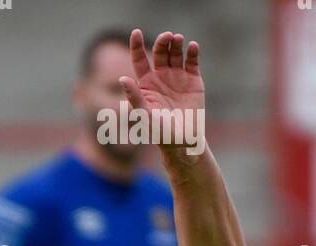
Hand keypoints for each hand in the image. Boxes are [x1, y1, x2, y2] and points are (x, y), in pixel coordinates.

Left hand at [119, 29, 204, 148]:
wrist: (183, 143)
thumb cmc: (159, 133)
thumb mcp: (145, 115)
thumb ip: (134, 97)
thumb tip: (122, 79)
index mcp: (146, 84)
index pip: (139, 59)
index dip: (136, 45)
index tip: (135, 32)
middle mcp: (161, 77)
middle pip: (160, 52)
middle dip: (162, 42)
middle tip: (167, 37)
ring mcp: (178, 77)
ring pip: (176, 53)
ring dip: (176, 44)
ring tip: (177, 39)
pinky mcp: (193, 80)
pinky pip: (192, 61)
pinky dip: (192, 53)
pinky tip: (192, 47)